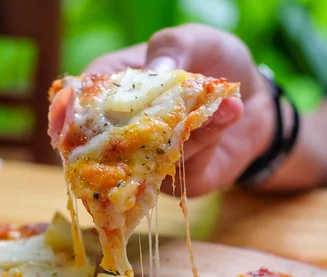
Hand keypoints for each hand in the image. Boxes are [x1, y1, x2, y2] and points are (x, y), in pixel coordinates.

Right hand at [86, 23, 275, 195]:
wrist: (256, 100)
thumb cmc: (212, 62)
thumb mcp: (194, 40)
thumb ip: (172, 48)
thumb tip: (158, 69)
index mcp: (114, 90)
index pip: (79, 102)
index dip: (70, 110)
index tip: (74, 110)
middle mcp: (123, 133)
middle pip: (109, 140)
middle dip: (144, 119)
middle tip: (181, 98)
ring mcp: (147, 163)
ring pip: (150, 155)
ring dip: (189, 126)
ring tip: (225, 100)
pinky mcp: (176, 185)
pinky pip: (183, 170)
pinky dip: (210, 138)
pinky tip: (232, 111)